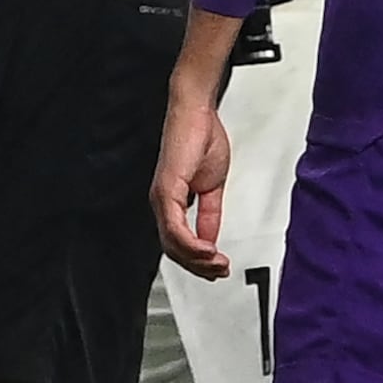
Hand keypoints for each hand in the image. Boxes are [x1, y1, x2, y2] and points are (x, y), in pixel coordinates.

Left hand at [155, 83, 233, 279]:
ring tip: (217, 264)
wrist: (196, 111)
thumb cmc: (201, 138)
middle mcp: (162, 202)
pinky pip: (174, 225)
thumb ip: (210, 215)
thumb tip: (210, 238)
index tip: (218, 268)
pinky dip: (191, 243)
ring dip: (197, 259)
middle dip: (199, 267)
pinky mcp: (167, 188)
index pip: (178, 243)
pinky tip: (207, 249)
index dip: (198, 261)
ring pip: (172, 243)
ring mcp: (162, 196)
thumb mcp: (213, 186)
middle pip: (173, 249)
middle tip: (220, 271)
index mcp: (172, 202)